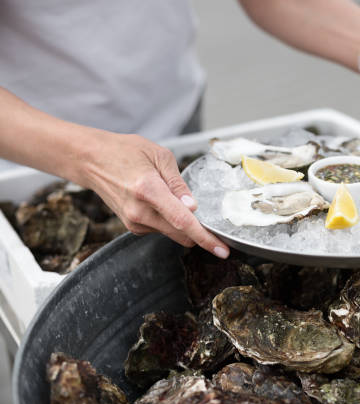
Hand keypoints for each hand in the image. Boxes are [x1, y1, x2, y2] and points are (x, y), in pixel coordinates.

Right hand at [78, 131, 229, 257]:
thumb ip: (179, 184)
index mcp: (148, 189)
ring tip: (171, 196)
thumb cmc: (125, 152)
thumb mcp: (159, 156)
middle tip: (213, 225)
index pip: (183, 221)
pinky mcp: (132, 227)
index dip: (205, 238)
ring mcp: (133, 222)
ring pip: (173, 233)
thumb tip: (193, 207)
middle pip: (181, 234)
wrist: (91, 160)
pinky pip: (161, 229)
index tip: (222, 250)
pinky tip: (160, 202)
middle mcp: (139, 211)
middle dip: (200, 233)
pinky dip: (170, 221)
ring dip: (183, 224)